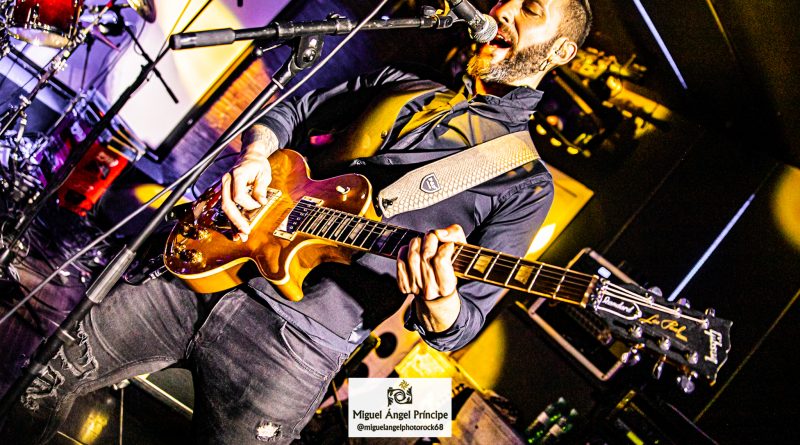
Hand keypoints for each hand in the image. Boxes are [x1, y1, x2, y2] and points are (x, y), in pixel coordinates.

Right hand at [220, 125, 277, 241]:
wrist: (250, 156)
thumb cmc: (258, 164)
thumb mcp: (264, 174)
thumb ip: (261, 188)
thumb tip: (261, 202)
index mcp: (237, 175)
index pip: (238, 195)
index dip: (249, 204)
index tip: (259, 205)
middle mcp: (226, 181)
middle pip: (227, 204)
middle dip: (236, 220)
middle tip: (246, 232)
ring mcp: (224, 188)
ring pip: (225, 209)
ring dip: (232, 224)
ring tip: (239, 237)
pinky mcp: (226, 194)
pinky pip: (227, 209)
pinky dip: (231, 221)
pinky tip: (235, 233)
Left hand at [396, 224, 466, 299]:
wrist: (438, 291)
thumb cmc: (452, 266)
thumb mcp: (461, 249)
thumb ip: (455, 234)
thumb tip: (439, 233)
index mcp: (446, 285)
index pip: (441, 258)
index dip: (445, 245)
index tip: (448, 244)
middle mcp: (430, 289)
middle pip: (426, 254)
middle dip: (430, 239)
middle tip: (433, 238)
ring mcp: (415, 288)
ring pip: (412, 256)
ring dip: (417, 243)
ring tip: (423, 242)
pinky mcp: (404, 285)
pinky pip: (400, 261)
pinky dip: (405, 251)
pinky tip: (412, 250)